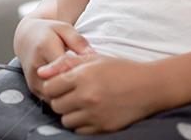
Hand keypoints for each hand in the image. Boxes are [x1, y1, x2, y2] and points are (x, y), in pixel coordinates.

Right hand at [13, 17, 94, 100]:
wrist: (27, 38)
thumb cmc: (49, 31)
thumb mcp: (65, 29)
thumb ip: (79, 41)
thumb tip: (93, 55)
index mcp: (44, 48)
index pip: (65, 66)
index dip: (81, 71)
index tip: (92, 71)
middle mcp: (36, 67)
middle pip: (61, 84)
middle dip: (77, 85)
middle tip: (91, 83)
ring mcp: (33, 80)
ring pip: (56, 96)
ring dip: (70, 94)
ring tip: (82, 87)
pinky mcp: (33, 89)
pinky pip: (51, 100)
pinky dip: (63, 97)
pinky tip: (72, 91)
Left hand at [37, 53, 163, 134]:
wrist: (149, 87)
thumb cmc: (120, 69)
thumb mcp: (93, 59)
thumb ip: (64, 63)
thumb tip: (40, 73)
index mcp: (82, 76)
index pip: (50, 87)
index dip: (53, 86)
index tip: (62, 85)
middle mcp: (87, 96)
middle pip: (56, 105)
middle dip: (60, 100)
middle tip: (72, 94)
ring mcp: (95, 114)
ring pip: (66, 120)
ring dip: (70, 113)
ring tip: (82, 104)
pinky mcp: (103, 127)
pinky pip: (80, 130)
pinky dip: (81, 123)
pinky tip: (91, 113)